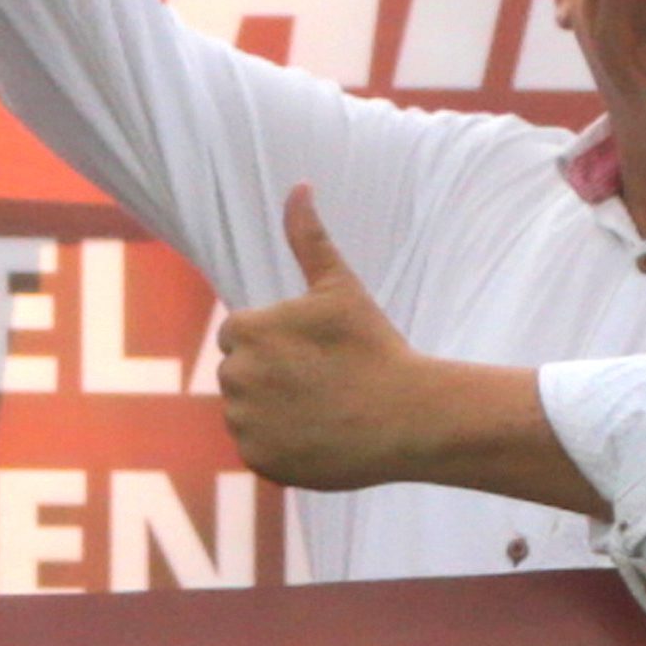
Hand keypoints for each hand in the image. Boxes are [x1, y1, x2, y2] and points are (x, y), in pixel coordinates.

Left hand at [215, 190, 578, 510]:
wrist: (409, 417)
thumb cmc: (375, 346)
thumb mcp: (340, 287)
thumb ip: (309, 237)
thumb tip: (299, 185)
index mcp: (247, 331)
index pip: (240, 334)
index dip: (277, 342)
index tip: (312, 351)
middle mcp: (236, 378)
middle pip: (240, 374)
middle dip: (271, 375)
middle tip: (322, 381)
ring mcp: (245, 423)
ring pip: (246, 412)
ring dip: (273, 410)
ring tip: (322, 408)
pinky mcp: (258, 461)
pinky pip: (258, 448)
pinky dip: (280, 445)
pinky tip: (318, 435)